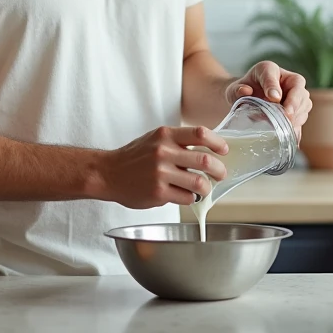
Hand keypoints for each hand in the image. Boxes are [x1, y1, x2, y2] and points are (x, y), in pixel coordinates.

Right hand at [101, 126, 228, 208]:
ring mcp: (161, 173)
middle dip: (219, 170)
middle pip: (205, 161)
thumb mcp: (155, 139)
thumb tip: (208, 150)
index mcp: (165, 135)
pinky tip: (185, 195)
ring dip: (207, 188)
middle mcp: (163, 152)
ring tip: (204, 189)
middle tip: (220, 174)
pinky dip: (190, 198)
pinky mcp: (158, 193)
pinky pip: (187, 198)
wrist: (108, 173)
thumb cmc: (135, 157)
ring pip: (199, 183)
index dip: (217, 143)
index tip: (223, 151)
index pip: (200, 134)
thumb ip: (178, 142)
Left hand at [224, 61, 311, 139]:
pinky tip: (290, 135)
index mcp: (269, 70)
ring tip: (286, 126)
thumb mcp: (234, 89)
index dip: (275, 86)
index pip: (273, 74)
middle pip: (299, 90)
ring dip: (297, 117)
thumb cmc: (242, 92)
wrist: (246, 101)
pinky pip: (302, 117)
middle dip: (294, 104)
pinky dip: (297, 126)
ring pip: (304, 104)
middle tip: (286, 116)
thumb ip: (238, 90)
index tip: (273, 98)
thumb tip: (245, 91)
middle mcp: (287, 80)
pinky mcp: (298, 109)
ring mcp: (295, 95)